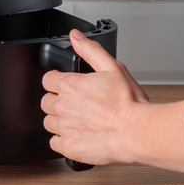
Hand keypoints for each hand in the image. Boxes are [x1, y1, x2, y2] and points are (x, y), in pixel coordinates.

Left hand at [40, 29, 148, 164]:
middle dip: (58, 101)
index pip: (47, 79)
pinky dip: (63, 140)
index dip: (57, 81)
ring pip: (48, 122)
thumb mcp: (113, 67)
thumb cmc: (129, 103)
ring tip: (79, 120)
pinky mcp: (68, 147)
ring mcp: (64, 128)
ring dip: (59, 120)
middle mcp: (62, 106)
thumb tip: (75, 37)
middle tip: (76, 104)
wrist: (138, 132)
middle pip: (46, 101)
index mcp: (69, 85)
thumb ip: (90, 50)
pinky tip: (77, 135)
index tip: (67, 86)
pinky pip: (54, 143)